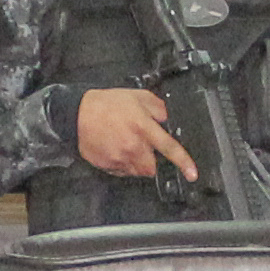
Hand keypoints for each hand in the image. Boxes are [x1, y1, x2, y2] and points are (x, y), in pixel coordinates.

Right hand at [72, 85, 193, 183]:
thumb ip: (157, 107)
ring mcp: (119, 158)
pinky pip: (121, 171)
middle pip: (152, 168)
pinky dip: (121, 164)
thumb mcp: (137, 96)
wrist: (77, 113)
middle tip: (141, 147)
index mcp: (143, 128)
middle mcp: (133, 146)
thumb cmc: (106, 104)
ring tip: (125, 146)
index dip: (183, 162)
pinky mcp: (107, 165)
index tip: (192, 174)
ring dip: (136, 163)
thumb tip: (166, 118)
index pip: (169, 148)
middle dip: (150, 161)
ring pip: (137, 171)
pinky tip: (114, 149)